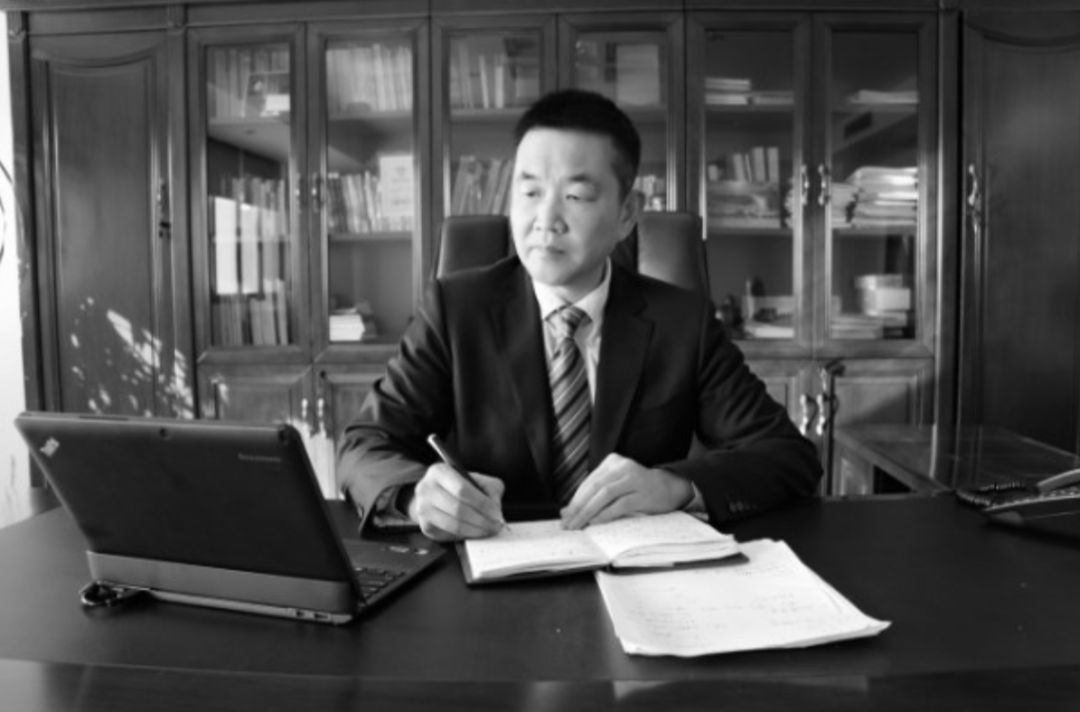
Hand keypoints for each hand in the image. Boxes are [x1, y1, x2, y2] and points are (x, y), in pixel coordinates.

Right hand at [409, 463, 506, 541]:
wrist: (436, 495)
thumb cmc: (459, 487)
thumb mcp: (477, 479)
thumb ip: (489, 489)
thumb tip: (495, 508)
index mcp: (439, 471)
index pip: (462, 489)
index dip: (482, 503)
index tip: (496, 512)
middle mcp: (426, 488)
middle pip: (458, 509)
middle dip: (481, 520)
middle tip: (495, 525)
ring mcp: (422, 508)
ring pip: (454, 525)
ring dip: (475, 531)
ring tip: (488, 530)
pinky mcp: (425, 526)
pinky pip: (449, 535)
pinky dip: (465, 536)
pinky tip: (474, 533)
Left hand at [560, 453, 692, 529]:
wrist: (668, 487)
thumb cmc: (637, 488)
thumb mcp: (616, 485)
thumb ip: (593, 495)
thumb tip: (567, 511)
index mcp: (613, 461)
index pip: (589, 481)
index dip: (575, 499)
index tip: (565, 514)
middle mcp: (623, 466)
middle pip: (594, 487)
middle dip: (578, 507)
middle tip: (568, 523)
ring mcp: (634, 479)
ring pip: (605, 495)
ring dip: (588, 512)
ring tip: (579, 525)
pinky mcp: (643, 493)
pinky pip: (620, 504)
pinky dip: (606, 514)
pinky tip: (596, 522)